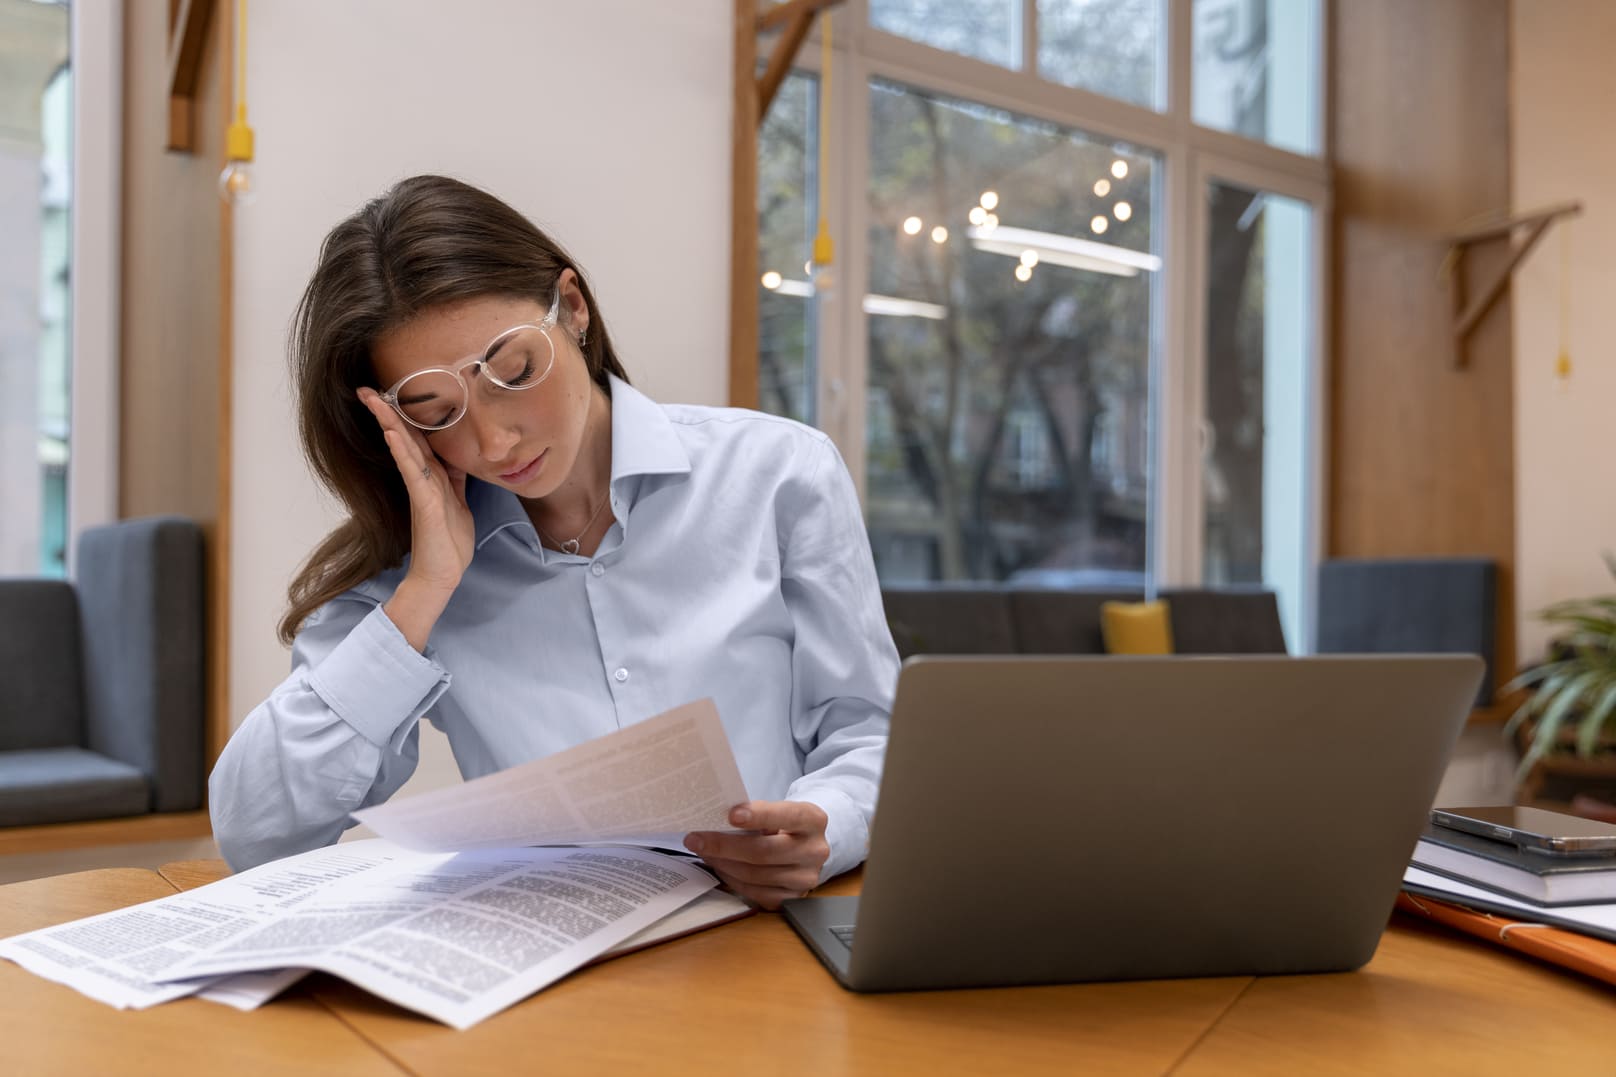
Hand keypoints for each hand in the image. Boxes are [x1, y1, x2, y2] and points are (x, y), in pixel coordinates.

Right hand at [358, 388, 474, 648]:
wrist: (444, 575)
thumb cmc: (450, 542)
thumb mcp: (458, 502)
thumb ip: (454, 479)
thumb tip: (456, 456)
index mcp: (432, 477)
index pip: (417, 439)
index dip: (405, 415)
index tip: (390, 393)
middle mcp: (422, 479)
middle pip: (405, 438)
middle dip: (387, 413)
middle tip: (366, 389)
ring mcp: (421, 490)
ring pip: (405, 450)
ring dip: (390, 424)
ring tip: (375, 401)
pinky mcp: (424, 503)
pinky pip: (413, 473)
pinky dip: (403, 452)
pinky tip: (392, 434)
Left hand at [684, 800, 829, 910]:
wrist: (807, 846)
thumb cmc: (785, 824)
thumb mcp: (779, 810)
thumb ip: (757, 814)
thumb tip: (716, 821)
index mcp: (813, 821)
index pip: (786, 816)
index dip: (759, 815)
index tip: (730, 815)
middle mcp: (814, 851)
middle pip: (765, 852)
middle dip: (725, 846)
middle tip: (696, 839)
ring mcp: (805, 878)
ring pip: (755, 875)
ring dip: (723, 863)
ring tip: (704, 851)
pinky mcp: (792, 898)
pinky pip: (755, 892)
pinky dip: (732, 879)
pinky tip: (720, 866)